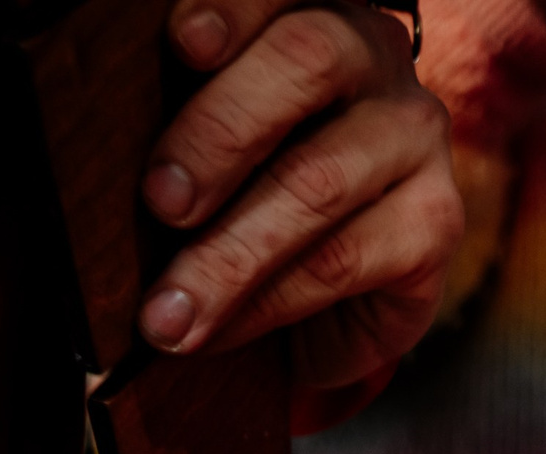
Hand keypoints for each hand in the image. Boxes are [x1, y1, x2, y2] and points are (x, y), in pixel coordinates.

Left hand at [139, 0, 462, 395]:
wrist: (322, 292)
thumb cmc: (240, 188)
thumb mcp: (203, 131)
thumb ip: (179, 106)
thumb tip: (108, 141)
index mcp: (304, 12)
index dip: (231, 9)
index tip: (182, 44)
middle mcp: (374, 56)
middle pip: (306, 62)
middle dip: (218, 133)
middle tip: (159, 202)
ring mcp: (416, 139)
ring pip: (317, 181)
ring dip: (229, 254)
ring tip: (169, 313)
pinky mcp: (437, 223)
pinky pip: (343, 261)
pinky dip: (268, 302)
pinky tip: (217, 329)